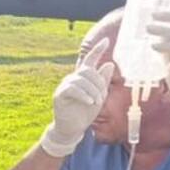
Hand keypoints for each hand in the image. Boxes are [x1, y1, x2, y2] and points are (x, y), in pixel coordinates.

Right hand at [39, 37, 113, 157]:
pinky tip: (89, 102)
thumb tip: (109, 64)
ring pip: (82, 80)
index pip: (90, 59)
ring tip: (96, 103)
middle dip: (98, 83)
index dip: (97, 50)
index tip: (106, 41)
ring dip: (93, 91)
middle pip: (88, 71)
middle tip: (101, 98)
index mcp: (83, 77)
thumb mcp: (99, 97)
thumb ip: (103, 81)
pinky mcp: (60, 94)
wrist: (73, 129)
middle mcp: (73, 78)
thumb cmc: (85, 113)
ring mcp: (65, 85)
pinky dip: (83, 95)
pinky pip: (73, 89)